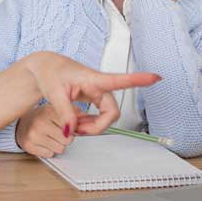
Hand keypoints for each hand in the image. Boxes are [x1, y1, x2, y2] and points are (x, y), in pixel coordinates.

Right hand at [15, 103, 80, 157]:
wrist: (20, 124)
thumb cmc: (41, 118)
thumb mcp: (57, 110)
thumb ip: (73, 113)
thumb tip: (90, 121)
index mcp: (48, 111)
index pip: (72, 126)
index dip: (73, 128)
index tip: (68, 126)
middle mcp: (40, 122)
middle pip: (68, 140)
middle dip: (66, 138)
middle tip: (57, 132)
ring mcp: (33, 134)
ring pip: (60, 149)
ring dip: (58, 145)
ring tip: (50, 137)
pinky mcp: (29, 146)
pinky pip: (50, 154)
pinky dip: (49, 150)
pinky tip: (44, 142)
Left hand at [23, 51, 159, 136]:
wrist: (45, 68)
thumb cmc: (50, 73)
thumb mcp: (54, 94)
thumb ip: (65, 114)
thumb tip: (70, 133)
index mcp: (93, 79)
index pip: (120, 80)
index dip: (139, 79)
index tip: (156, 77)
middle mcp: (100, 86)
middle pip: (111, 113)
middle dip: (97, 126)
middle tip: (76, 130)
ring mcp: (98, 93)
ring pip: (106, 117)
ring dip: (92, 126)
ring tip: (72, 126)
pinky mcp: (94, 98)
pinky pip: (99, 116)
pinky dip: (88, 123)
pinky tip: (76, 122)